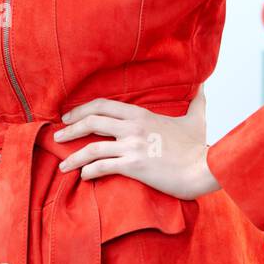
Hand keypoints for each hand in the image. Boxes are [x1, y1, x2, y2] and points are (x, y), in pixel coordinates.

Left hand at [53, 84, 219, 200]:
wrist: (205, 167)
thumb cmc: (199, 146)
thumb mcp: (197, 119)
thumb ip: (197, 102)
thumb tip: (204, 87)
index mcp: (141, 115)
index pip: (103, 105)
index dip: (82, 109)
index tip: (69, 116)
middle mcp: (133, 127)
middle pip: (92, 121)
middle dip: (70, 128)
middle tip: (58, 136)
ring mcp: (132, 147)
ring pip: (92, 148)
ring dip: (73, 156)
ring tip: (62, 165)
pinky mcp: (134, 166)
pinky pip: (102, 167)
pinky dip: (88, 172)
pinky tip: (83, 176)